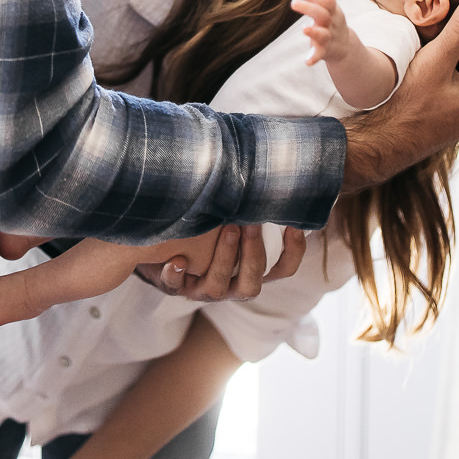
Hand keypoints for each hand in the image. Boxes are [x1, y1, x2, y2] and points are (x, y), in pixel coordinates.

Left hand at [135, 223, 304, 298]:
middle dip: (253, 255)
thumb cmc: (209, 230)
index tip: (295, 224)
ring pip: (218, 286)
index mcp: (250, 271)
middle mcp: (230, 285)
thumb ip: (252, 207)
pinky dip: (175, 276)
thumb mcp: (233, 220)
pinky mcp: (174, 285)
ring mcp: (201, 288)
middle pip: (252, 284)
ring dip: (225, 258)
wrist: (163, 248)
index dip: (293, 252)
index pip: (282, 269)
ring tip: (227, 228)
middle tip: (251, 224)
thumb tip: (272, 169)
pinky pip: (175, 286)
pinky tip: (178, 260)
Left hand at [291, 0, 344, 65]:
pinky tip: (307, 61)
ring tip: (304, 29)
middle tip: (294, 3)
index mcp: (333, 12)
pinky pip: (320, 54)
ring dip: (314, 32)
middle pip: (322, 14)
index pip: (328, 1)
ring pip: (323, 35)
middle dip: (309, 8)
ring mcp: (329, 38)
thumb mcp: (333, 10)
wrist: (346, 48)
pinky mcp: (325, 52)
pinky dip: (314, 58)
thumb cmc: (334, 24)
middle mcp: (331, 24)